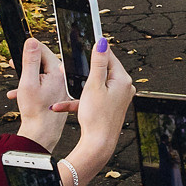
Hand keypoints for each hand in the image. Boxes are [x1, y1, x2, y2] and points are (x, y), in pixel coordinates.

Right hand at [11, 38, 69, 150]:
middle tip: (12, 63)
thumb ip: (31, 60)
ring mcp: (63, 87)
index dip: (29, 49)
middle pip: (44, 62)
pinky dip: (33, 87)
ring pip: (43, 75)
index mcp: (59, 71)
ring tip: (14, 79)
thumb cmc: (35, 110)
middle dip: (27, 63)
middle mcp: (64, 77)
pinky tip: (19, 94)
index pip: (44, 51)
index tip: (18, 50)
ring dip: (28, 77)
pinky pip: (45, 85)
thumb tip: (32, 41)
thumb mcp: (29, 82)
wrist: (43, 133)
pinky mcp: (60, 95)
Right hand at [64, 40, 133, 185]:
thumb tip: (102, 42)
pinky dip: (80, 100)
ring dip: (78, 87)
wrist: (98, 143)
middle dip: (83, 70)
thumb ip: (98, 63)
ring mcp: (118, 97)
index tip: (85, 41)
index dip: (96, 50)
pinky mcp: (110, 106)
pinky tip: (61, 106)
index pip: (110, 57)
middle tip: (68, 66)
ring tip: (63, 84)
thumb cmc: (96, 116)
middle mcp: (124, 87)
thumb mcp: (94, 85)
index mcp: (122, 79)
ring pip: (95, 85)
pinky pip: (94, 98)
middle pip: (102, 70)